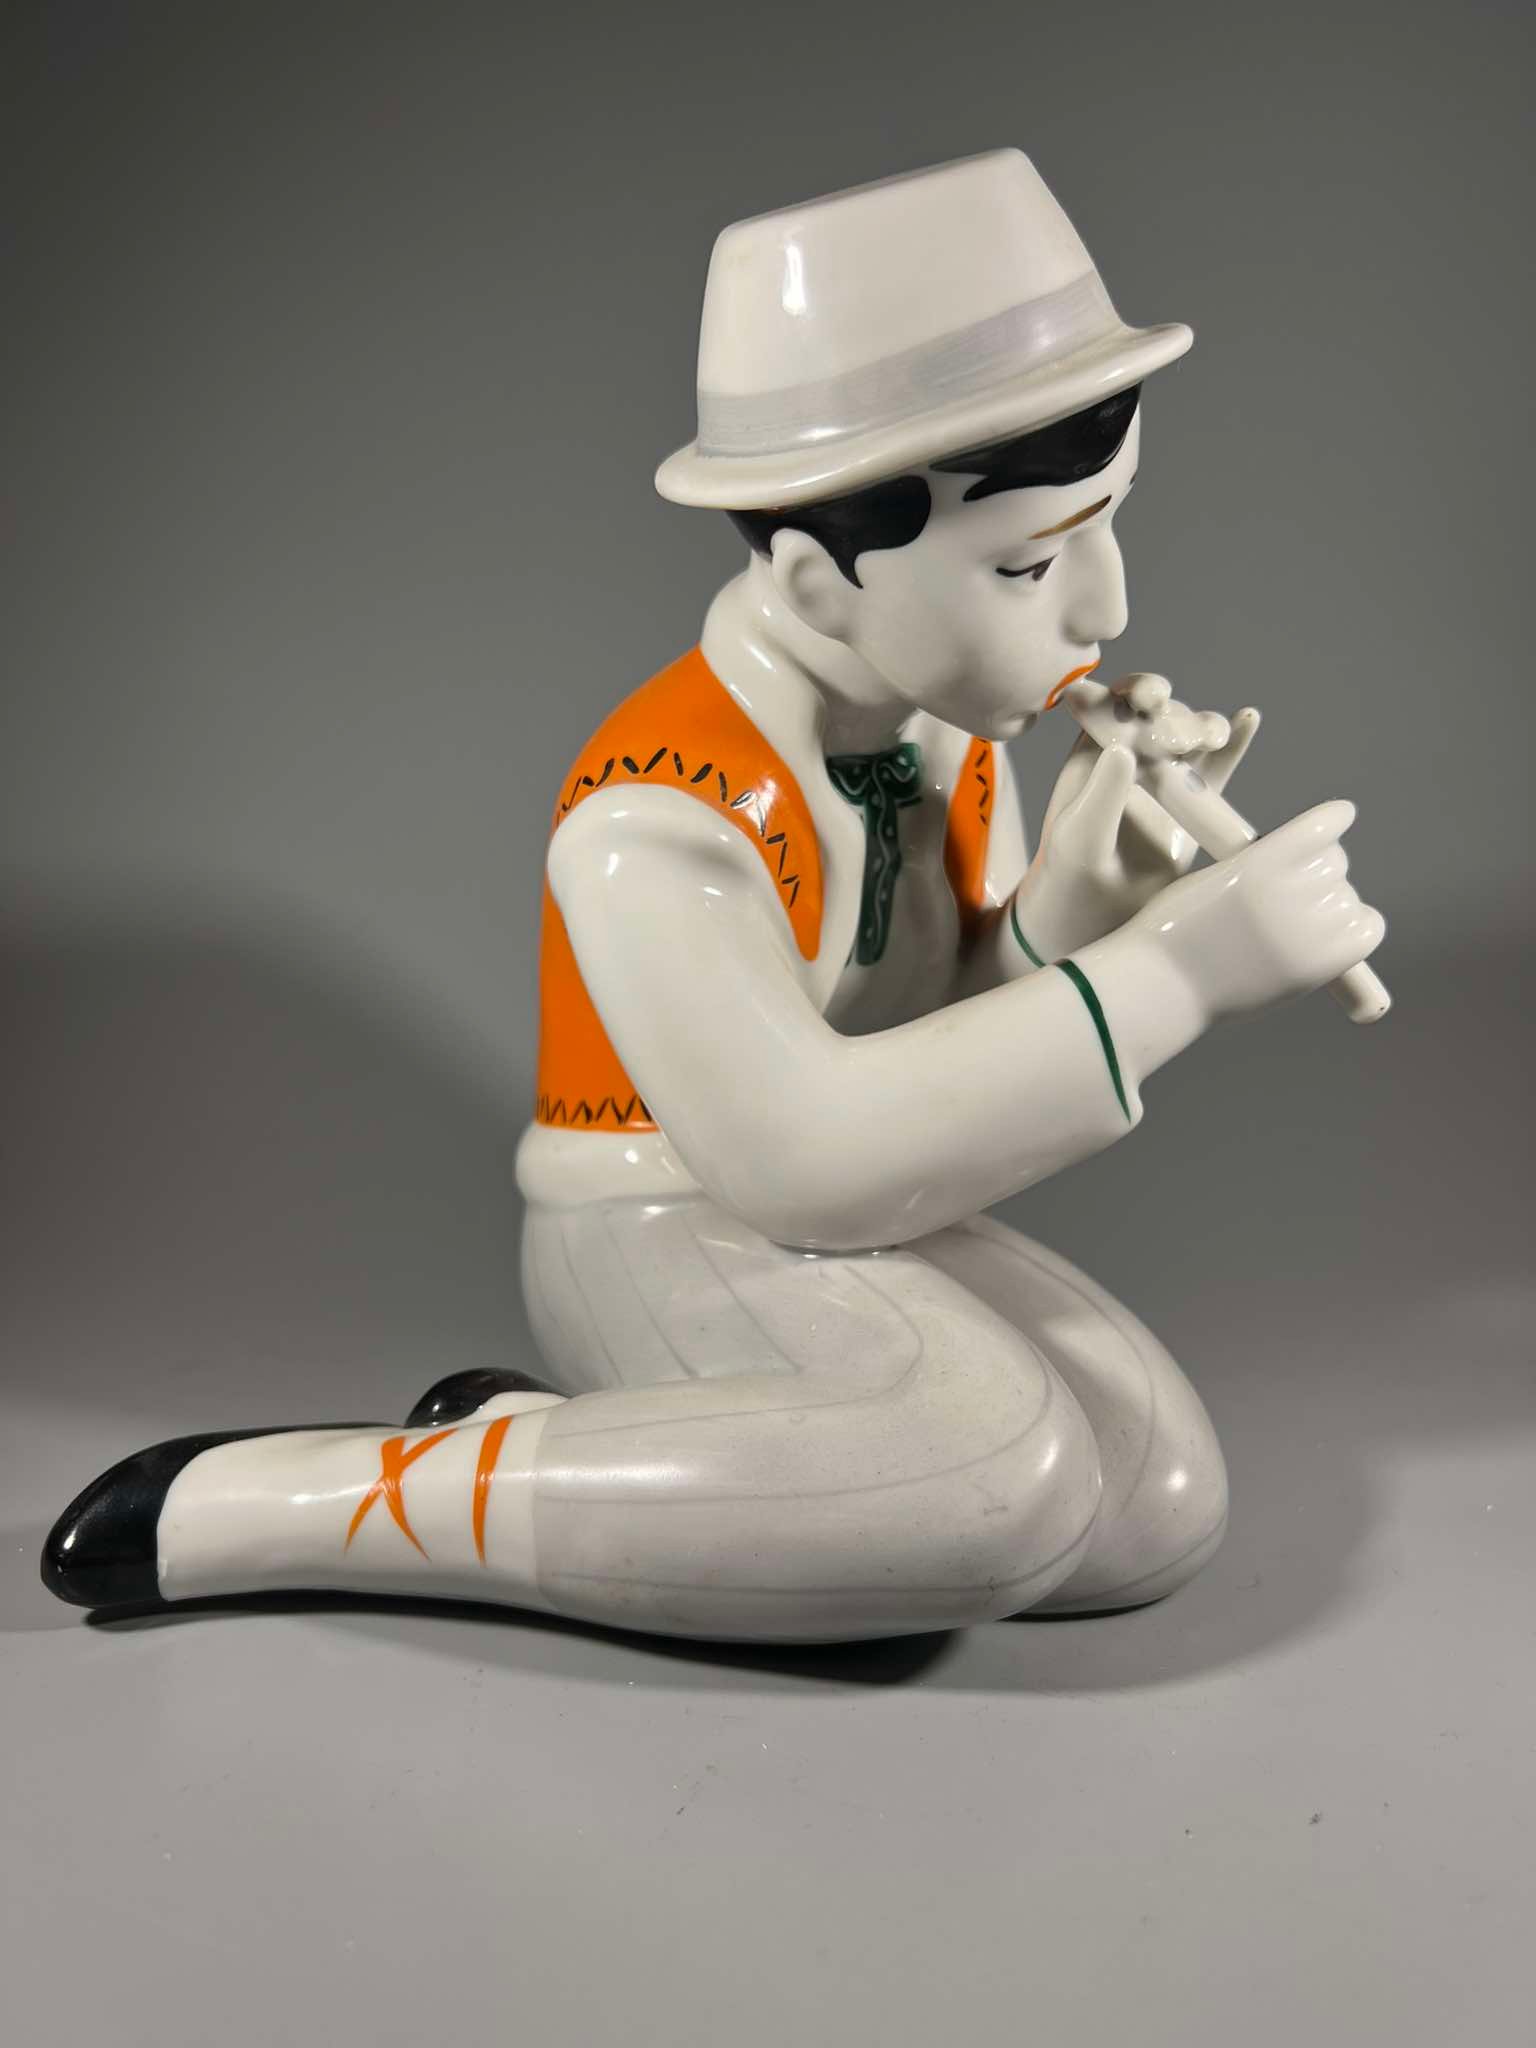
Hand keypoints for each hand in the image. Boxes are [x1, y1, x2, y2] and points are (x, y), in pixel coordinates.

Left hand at [1013, 676, 1259, 960]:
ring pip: (1193, 736)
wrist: (1098, 918)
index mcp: (1094, 753)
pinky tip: (1249, 719)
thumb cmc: (1071, 875)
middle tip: (1175, 740)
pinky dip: (1235, 745)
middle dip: (1174, 715)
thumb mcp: (1079, 837)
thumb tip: (1123, 749)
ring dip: (1206, 727)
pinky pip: (1217, 768)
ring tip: (1213, 738)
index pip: (1114, 705)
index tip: (1148, 698)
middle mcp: (1131, 755)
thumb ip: (1100, 795)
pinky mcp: (1193, 802)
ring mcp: (1164, 776)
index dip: (1133, 691)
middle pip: (1160, 715)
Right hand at [1128, 799, 1385, 1023]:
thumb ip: (1260, 866)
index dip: (1334, 819)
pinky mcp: (1316, 969)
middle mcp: (1286, 897)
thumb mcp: (1211, 877)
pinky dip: (1359, 925)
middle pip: (1336, 862)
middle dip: (1321, 866)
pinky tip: (1338, 929)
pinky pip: (1367, 931)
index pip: (1322, 828)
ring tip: (1303, 916)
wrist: (1159, 988)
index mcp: (1256, 866)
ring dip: (1332, 900)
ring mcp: (1304, 935)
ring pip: (1350, 897)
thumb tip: (1312, 864)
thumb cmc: (1174, 931)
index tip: (1340, 816)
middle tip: (1298, 882)